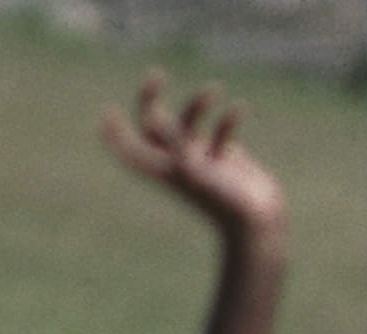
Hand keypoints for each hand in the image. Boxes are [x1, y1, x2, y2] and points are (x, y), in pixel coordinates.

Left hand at [103, 74, 286, 246]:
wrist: (257, 225)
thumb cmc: (222, 201)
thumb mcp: (192, 169)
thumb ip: (172, 140)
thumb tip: (152, 114)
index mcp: (163, 169)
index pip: (129, 148)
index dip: (115, 132)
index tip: (109, 110)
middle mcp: (178, 162)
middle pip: (153, 125)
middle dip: (152, 98)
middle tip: (157, 74)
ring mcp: (202, 159)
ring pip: (190, 122)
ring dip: (199, 102)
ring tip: (215, 89)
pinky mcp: (227, 159)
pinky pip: (223, 130)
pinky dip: (229, 117)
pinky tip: (241, 107)